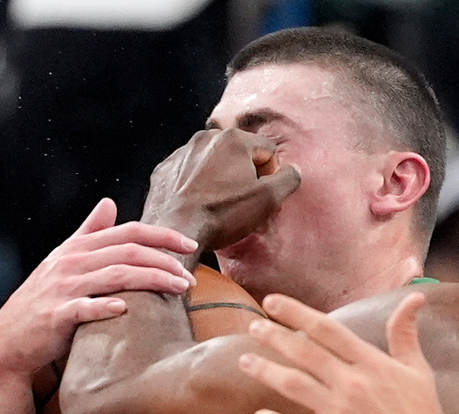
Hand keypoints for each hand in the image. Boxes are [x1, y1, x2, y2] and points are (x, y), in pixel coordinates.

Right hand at [0, 199, 197, 376]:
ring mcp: (63, 288)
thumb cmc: (45, 299)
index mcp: (78, 248)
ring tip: (180, 288)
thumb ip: (88, 232)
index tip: (190, 244)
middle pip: (129, 252)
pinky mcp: (56, 316)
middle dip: (165, 261)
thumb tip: (109, 203)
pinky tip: (126, 309)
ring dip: (153, 280)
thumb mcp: (64, 260)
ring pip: (116, 276)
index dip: (162, 235)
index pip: (128, 232)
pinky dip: (105, 307)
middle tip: (190, 277)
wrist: (10, 339)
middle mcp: (71, 263)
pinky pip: (84, 308)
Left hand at [142, 128, 300, 252]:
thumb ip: (288, 179)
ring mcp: (182, 153)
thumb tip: (293, 170)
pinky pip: (190, 174)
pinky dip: (198, 186)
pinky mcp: (165, 169)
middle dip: (247, 175)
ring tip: (221, 206)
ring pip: (214, 163)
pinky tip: (200, 205)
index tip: (263, 197)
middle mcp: (206, 138)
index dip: (272, 176)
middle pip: (240, 154)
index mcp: (233, 139)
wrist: (176, 230)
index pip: (268, 150)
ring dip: (222, 180)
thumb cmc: (223, 214)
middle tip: (245, 203)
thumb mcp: (268, 200)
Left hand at [238, 293, 450, 413]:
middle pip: (304, 352)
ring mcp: (340, 413)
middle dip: (274, 336)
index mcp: (371, 364)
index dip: (297, 313)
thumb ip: (406, 334)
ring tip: (244, 361)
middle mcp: (352, 383)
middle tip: (253, 326)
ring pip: (293, 385)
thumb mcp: (418, 371)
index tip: (273, 302)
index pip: (328, 330)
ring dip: (265, 371)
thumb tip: (415, 298)